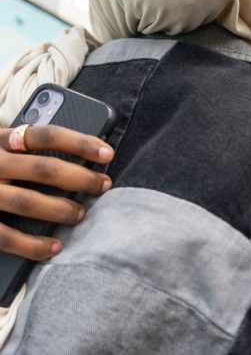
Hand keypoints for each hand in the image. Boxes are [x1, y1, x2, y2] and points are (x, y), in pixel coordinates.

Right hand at [0, 125, 113, 259]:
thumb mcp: (0, 145)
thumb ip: (26, 145)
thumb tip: (81, 149)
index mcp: (0, 139)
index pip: (47, 135)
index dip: (81, 143)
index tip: (108, 153)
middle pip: (44, 169)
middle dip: (81, 179)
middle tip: (104, 185)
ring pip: (28, 202)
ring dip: (61, 210)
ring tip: (80, 215)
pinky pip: (5, 236)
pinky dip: (32, 245)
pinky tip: (53, 247)